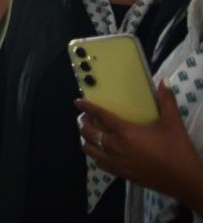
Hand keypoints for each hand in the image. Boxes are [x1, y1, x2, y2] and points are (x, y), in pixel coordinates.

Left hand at [77, 83, 202, 204]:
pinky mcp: (121, 174)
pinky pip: (99, 163)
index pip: (100, 115)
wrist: (184, 181)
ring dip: (85, 139)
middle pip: (88, 132)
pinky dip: (95, 155)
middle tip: (85, 116)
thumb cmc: (177, 150)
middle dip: (83, 122)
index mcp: (125, 132)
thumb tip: (163, 80)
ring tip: (89, 132)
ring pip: (89, 149)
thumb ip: (167, 101)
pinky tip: (101, 151)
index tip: (78, 102)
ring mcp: (116, 162)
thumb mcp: (173, 123)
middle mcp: (115, 146)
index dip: (87, 107)